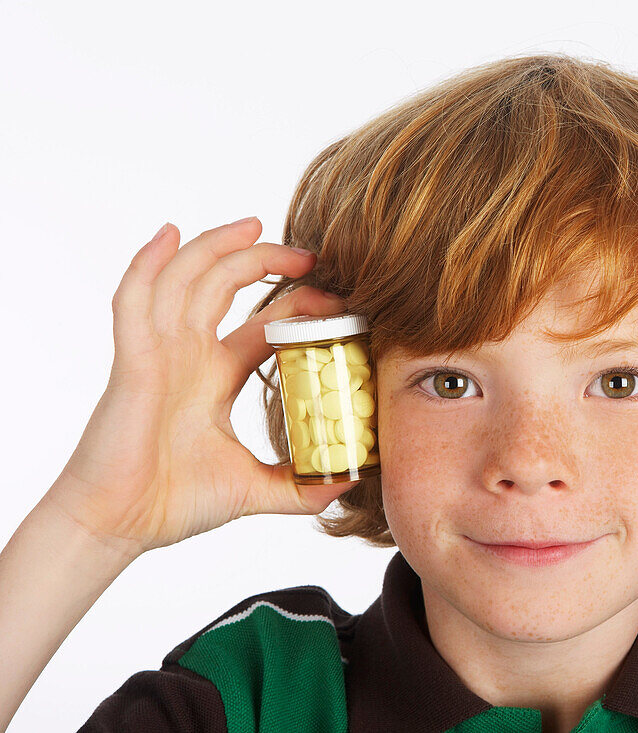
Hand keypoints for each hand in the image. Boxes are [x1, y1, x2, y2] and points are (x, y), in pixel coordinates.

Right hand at [44, 218, 357, 556]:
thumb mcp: (253, 488)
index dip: (297, 305)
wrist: (118, 525)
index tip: (338, 299)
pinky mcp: (133, 361)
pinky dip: (148, 263)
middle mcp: (187, 354)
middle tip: (310, 255)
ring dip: (219, 247)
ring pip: (186, 278)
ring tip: (259, 226)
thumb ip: (300, 485)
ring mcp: (158, 352)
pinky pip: (134, 300)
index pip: (262, 323)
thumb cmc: (171, 502)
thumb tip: (348, 482)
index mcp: (215, 375)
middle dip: (266, 262)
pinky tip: (168, 234)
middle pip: (225, 286)